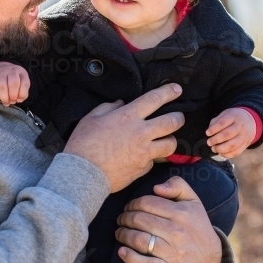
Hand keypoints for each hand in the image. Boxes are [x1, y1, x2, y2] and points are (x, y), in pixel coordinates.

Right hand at [0, 62, 30, 105]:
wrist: (0, 67)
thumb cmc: (13, 78)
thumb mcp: (21, 81)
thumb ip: (23, 91)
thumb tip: (19, 100)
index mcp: (21, 73)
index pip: (24, 83)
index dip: (22, 94)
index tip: (19, 99)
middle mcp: (11, 71)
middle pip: (13, 84)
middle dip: (13, 96)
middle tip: (12, 101)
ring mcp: (0, 74)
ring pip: (2, 87)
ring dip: (4, 98)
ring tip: (6, 102)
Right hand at [63, 83, 183, 191]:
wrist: (83, 174)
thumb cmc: (83, 144)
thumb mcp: (90, 119)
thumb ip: (107, 108)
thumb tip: (119, 104)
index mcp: (128, 117)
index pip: (154, 99)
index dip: (168, 92)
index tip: (176, 89)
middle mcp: (141, 133)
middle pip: (172, 122)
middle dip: (179, 117)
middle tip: (178, 117)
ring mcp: (144, 152)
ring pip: (170, 144)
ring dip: (170, 140)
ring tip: (165, 140)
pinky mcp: (143, 168)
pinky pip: (153, 162)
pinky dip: (149, 159)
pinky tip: (141, 158)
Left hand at [114, 177, 221, 262]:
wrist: (211, 259)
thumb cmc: (197, 227)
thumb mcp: (193, 201)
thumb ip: (178, 185)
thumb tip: (156, 188)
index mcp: (181, 213)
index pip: (146, 203)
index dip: (132, 204)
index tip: (128, 208)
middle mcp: (177, 232)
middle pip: (139, 220)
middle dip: (124, 218)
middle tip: (121, 220)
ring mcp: (172, 253)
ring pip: (138, 240)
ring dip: (123, 235)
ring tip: (119, 233)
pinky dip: (129, 257)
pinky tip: (122, 251)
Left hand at [206, 107, 256, 158]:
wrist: (250, 121)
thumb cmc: (234, 118)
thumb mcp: (225, 114)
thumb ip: (216, 121)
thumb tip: (209, 131)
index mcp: (234, 117)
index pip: (222, 123)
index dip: (214, 129)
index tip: (207, 133)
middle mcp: (240, 126)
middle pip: (227, 134)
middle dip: (216, 140)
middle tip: (209, 142)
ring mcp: (244, 136)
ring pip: (232, 145)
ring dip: (221, 149)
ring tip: (213, 148)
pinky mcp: (245, 145)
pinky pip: (236, 152)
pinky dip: (227, 155)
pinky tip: (220, 153)